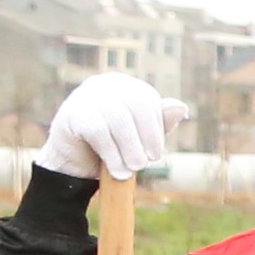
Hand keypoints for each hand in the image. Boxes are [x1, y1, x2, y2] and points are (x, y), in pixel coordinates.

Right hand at [35, 74, 174, 185]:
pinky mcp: (72, 114)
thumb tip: (182, 108)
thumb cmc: (111, 147)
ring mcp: (86, 96)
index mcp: (125, 86)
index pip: (147, 99)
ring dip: (129, 148)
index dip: (155, 128)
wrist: (73, 164)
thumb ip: (159, 123)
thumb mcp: (139, 137)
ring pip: (118, 118)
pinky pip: (98, 131)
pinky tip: (115, 169)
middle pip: (136, 104)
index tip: (156, 154)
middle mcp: (105, 84)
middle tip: (146, 163)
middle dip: (146, 137)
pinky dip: (111, 153)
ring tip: (132, 169)